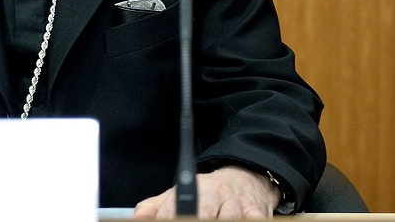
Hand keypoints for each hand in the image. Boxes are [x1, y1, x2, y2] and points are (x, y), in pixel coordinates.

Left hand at [132, 166, 281, 218]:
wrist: (244, 178)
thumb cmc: (207, 193)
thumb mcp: (179, 193)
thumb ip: (156, 207)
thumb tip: (137, 218)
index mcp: (193, 188)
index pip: (177, 206)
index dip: (170, 216)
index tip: (168, 221)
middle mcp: (216, 194)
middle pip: (205, 212)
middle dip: (199, 218)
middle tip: (189, 221)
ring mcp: (237, 204)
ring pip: (231, 217)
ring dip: (221, 220)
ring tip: (214, 220)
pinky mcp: (257, 213)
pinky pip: (253, 219)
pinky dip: (247, 220)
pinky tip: (240, 220)